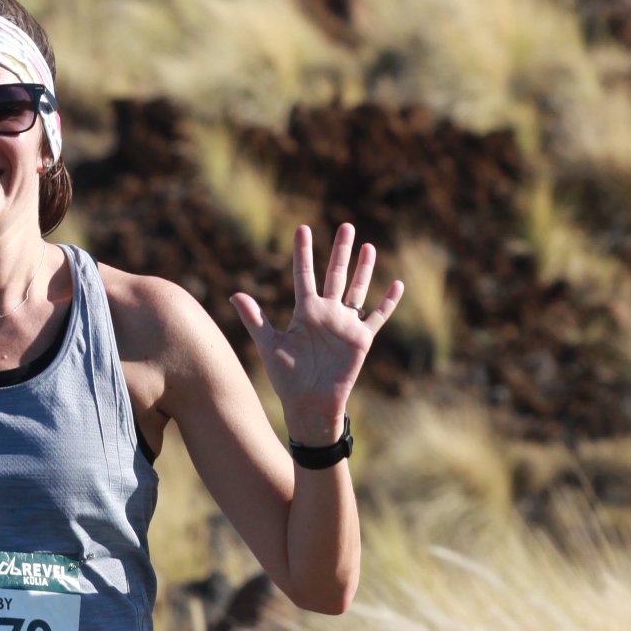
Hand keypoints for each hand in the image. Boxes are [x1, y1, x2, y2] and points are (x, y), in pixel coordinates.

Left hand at [231, 224, 402, 448]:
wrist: (309, 404)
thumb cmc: (287, 379)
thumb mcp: (269, 346)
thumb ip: (255, 319)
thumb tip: (233, 294)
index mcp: (305, 311)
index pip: (304, 275)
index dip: (303, 252)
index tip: (302, 228)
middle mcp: (327, 313)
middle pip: (335, 275)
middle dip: (341, 251)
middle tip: (346, 226)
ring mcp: (345, 325)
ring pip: (357, 289)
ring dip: (364, 269)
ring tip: (369, 246)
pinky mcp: (361, 339)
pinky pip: (377, 316)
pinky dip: (387, 302)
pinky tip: (397, 284)